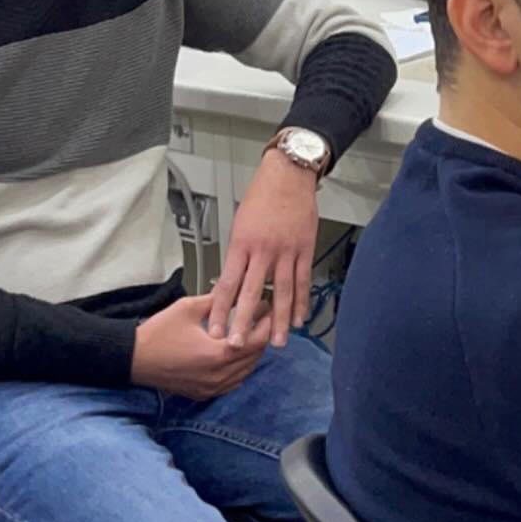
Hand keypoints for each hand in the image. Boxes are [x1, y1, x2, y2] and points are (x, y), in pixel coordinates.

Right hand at [132, 294, 271, 399]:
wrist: (134, 359)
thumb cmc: (158, 333)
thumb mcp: (188, 307)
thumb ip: (216, 300)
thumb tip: (235, 292)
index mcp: (216, 354)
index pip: (256, 341)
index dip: (266, 324)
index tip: (267, 309)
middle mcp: (217, 375)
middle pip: (254, 357)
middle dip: (261, 336)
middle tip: (262, 318)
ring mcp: (211, 387)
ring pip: (245, 371)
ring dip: (251, 353)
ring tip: (250, 333)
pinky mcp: (203, 393)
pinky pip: (232, 383)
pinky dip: (240, 368)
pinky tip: (236, 354)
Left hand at [207, 146, 320, 349]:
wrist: (287, 176)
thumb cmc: (261, 197)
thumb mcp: (239, 224)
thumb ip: (237, 254)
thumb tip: (232, 283)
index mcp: (242, 244)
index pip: (227, 284)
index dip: (220, 309)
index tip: (216, 329)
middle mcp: (263, 251)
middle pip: (252, 293)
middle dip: (245, 322)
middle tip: (239, 345)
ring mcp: (286, 252)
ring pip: (282, 293)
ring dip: (280, 321)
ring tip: (278, 342)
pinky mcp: (304, 250)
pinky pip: (303, 281)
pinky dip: (302, 302)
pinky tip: (300, 318)